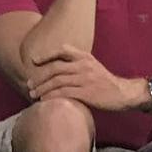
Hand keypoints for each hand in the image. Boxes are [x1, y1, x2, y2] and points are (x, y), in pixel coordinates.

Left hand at [28, 45, 142, 111]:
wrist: (123, 93)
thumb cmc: (105, 82)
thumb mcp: (92, 67)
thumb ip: (77, 65)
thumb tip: (56, 69)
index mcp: (85, 57)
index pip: (62, 50)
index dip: (46, 55)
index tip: (34, 60)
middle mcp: (84, 66)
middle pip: (55, 68)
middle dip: (39, 77)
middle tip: (29, 84)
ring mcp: (85, 79)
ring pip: (57, 81)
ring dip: (42, 89)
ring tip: (33, 94)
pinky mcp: (87, 93)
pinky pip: (64, 93)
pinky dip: (51, 96)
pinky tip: (44, 101)